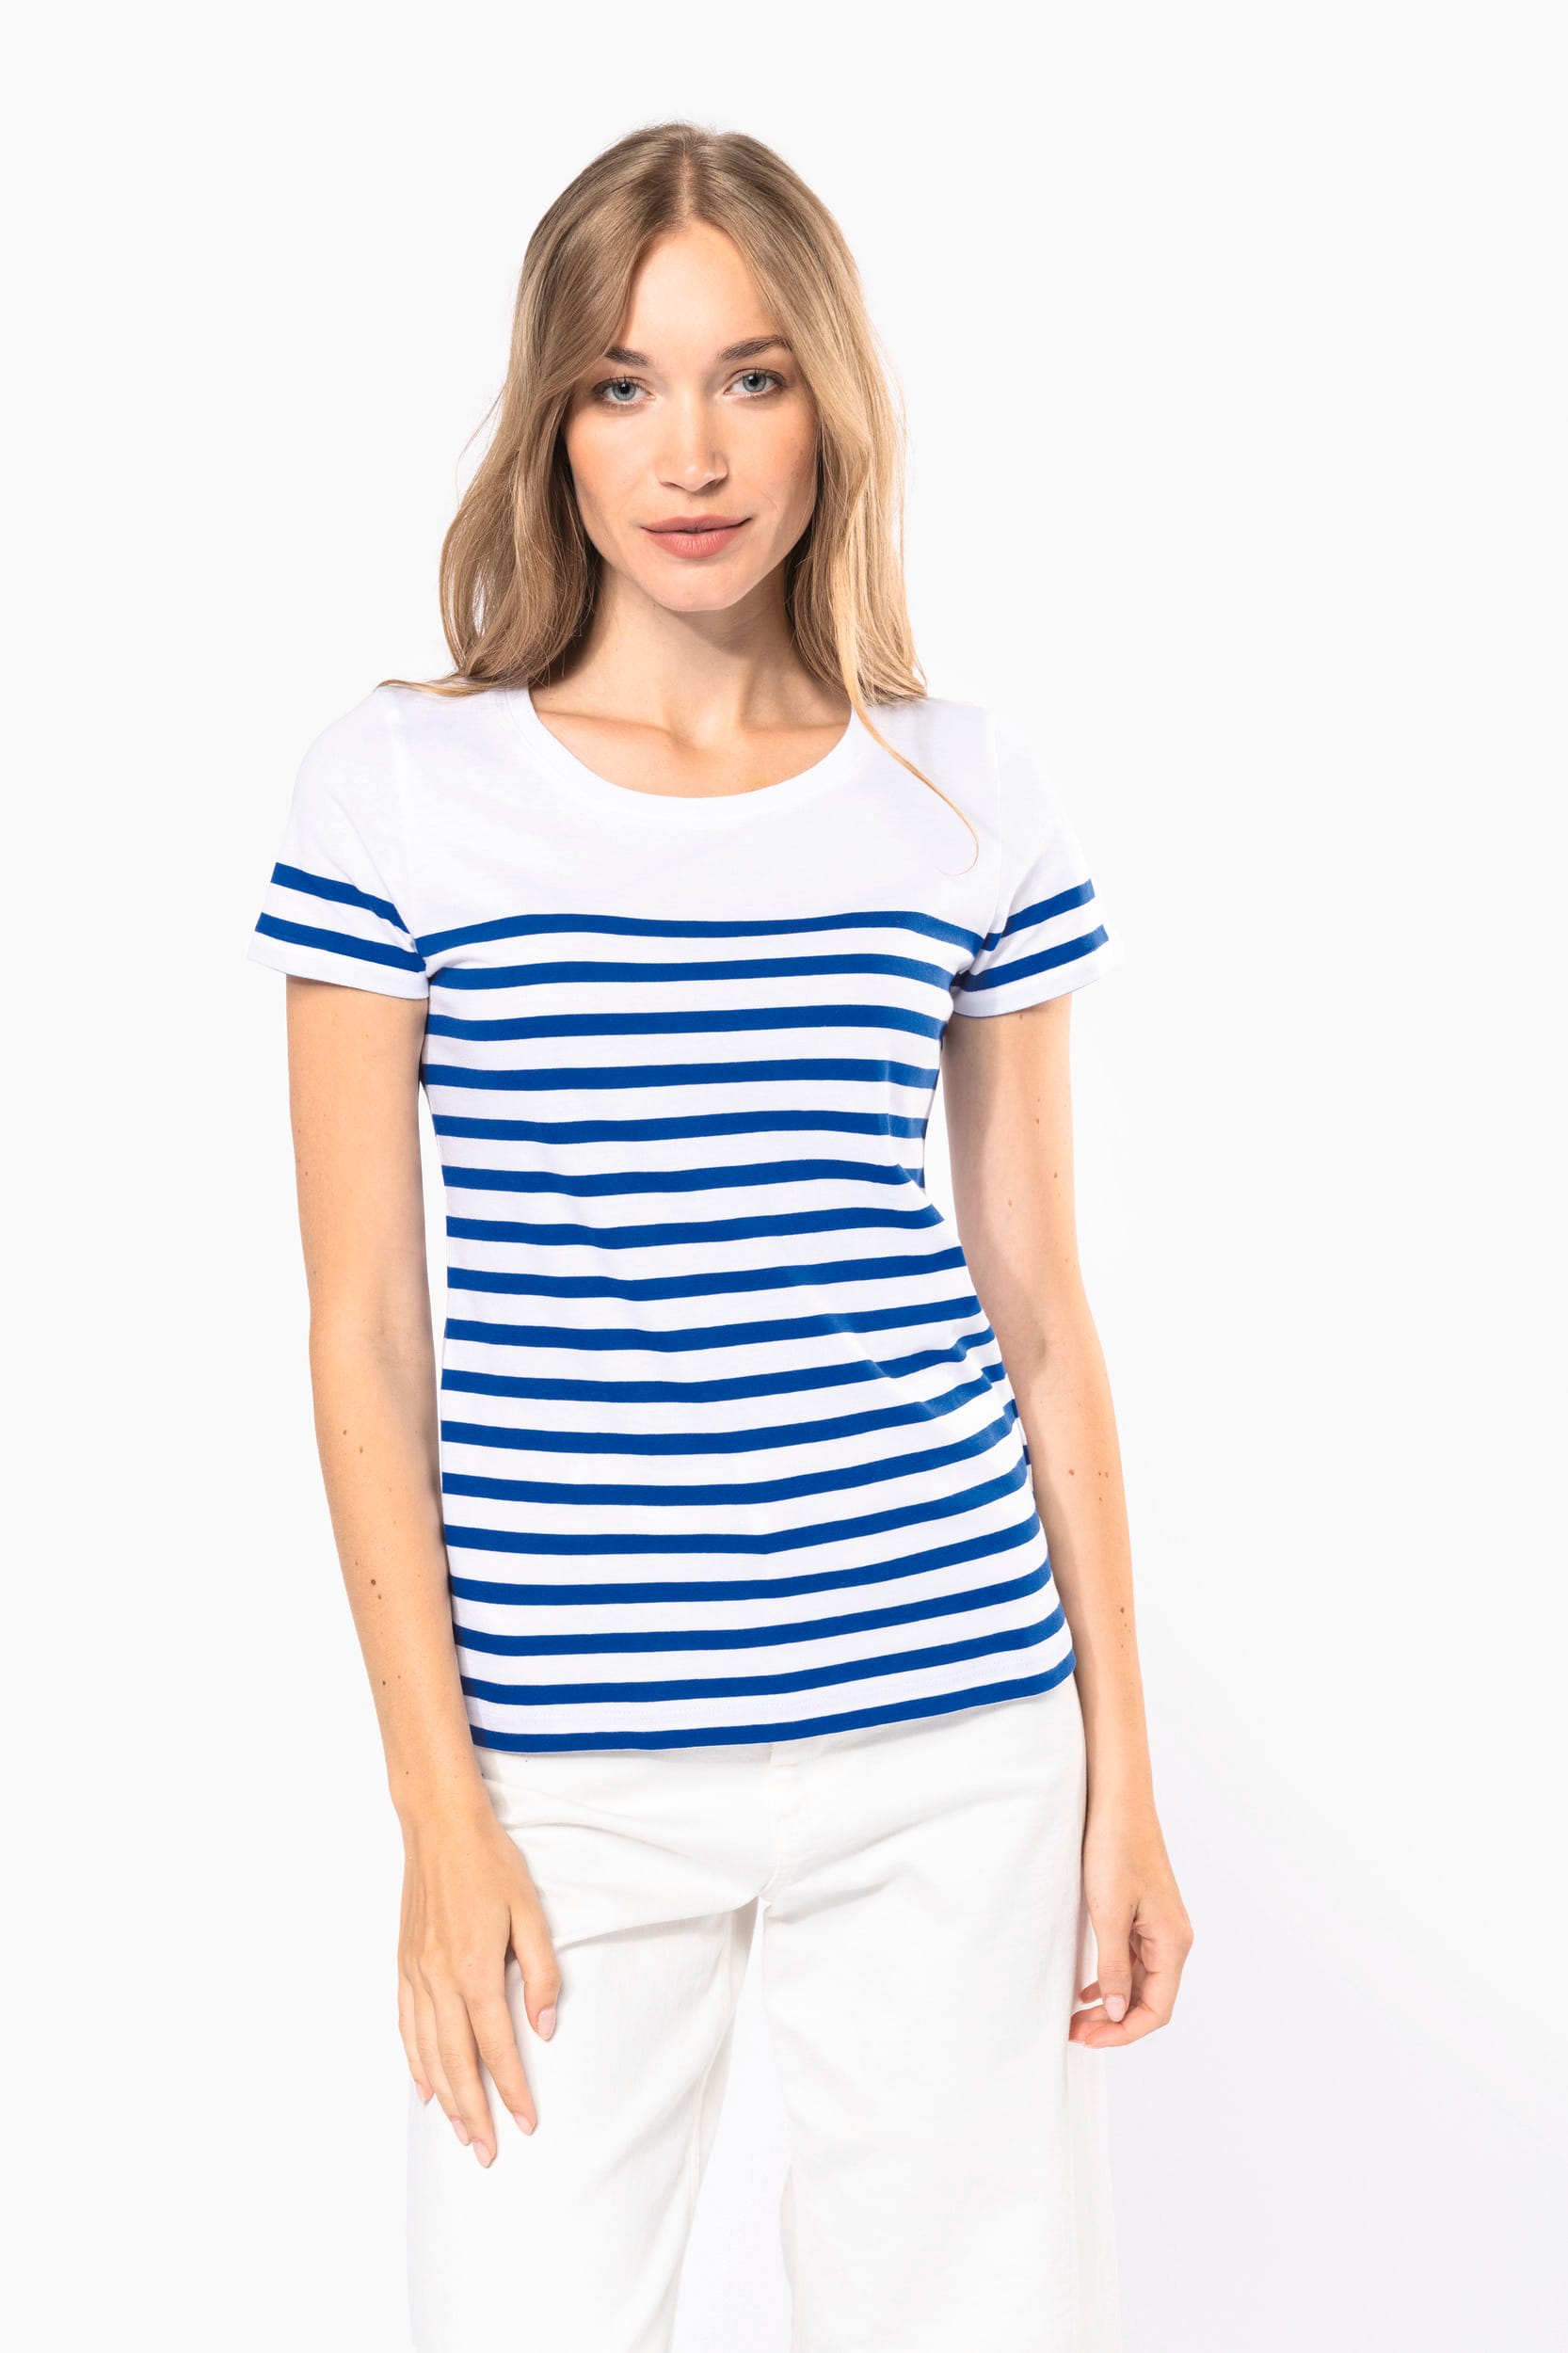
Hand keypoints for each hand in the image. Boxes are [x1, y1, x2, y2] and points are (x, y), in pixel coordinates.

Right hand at [397, 1794, 562, 2163]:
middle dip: (474, 2113)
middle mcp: (439, 1980)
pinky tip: (424, 2087)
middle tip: (487, 2153)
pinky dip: (414, 2063)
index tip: (527, 2123)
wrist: (439, 1826)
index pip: (496, 2047)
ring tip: (460, 2134)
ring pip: (427, 2053)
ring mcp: (415, 1975)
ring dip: (445, 2098)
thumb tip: (545, 2027)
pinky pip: (406, 2026)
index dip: (513, 2090)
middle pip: (456, 2063)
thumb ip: (542, 1972)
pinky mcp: (403, 1965)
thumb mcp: (531, 1912)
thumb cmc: (490, 1863)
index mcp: (474, 1969)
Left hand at [1070, 1797, 1192, 2048]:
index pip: (1157, 2009)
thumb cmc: (1115, 1849)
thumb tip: (1117, 2011)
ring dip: (1111, 2003)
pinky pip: (1132, 1959)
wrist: (1118, 1801)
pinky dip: (1112, 1979)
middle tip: (1076, 2032)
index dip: (1124, 2031)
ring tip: (1077, 2017)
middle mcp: (1172, 1938)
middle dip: (1114, 2022)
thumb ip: (1114, 1967)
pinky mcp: (1144, 1913)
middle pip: (1149, 1999)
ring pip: (1139, 1981)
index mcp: (1172, 1942)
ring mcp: (1159, 1926)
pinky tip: (1088, 1989)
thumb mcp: (1108, 1914)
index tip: (1089, 2039)